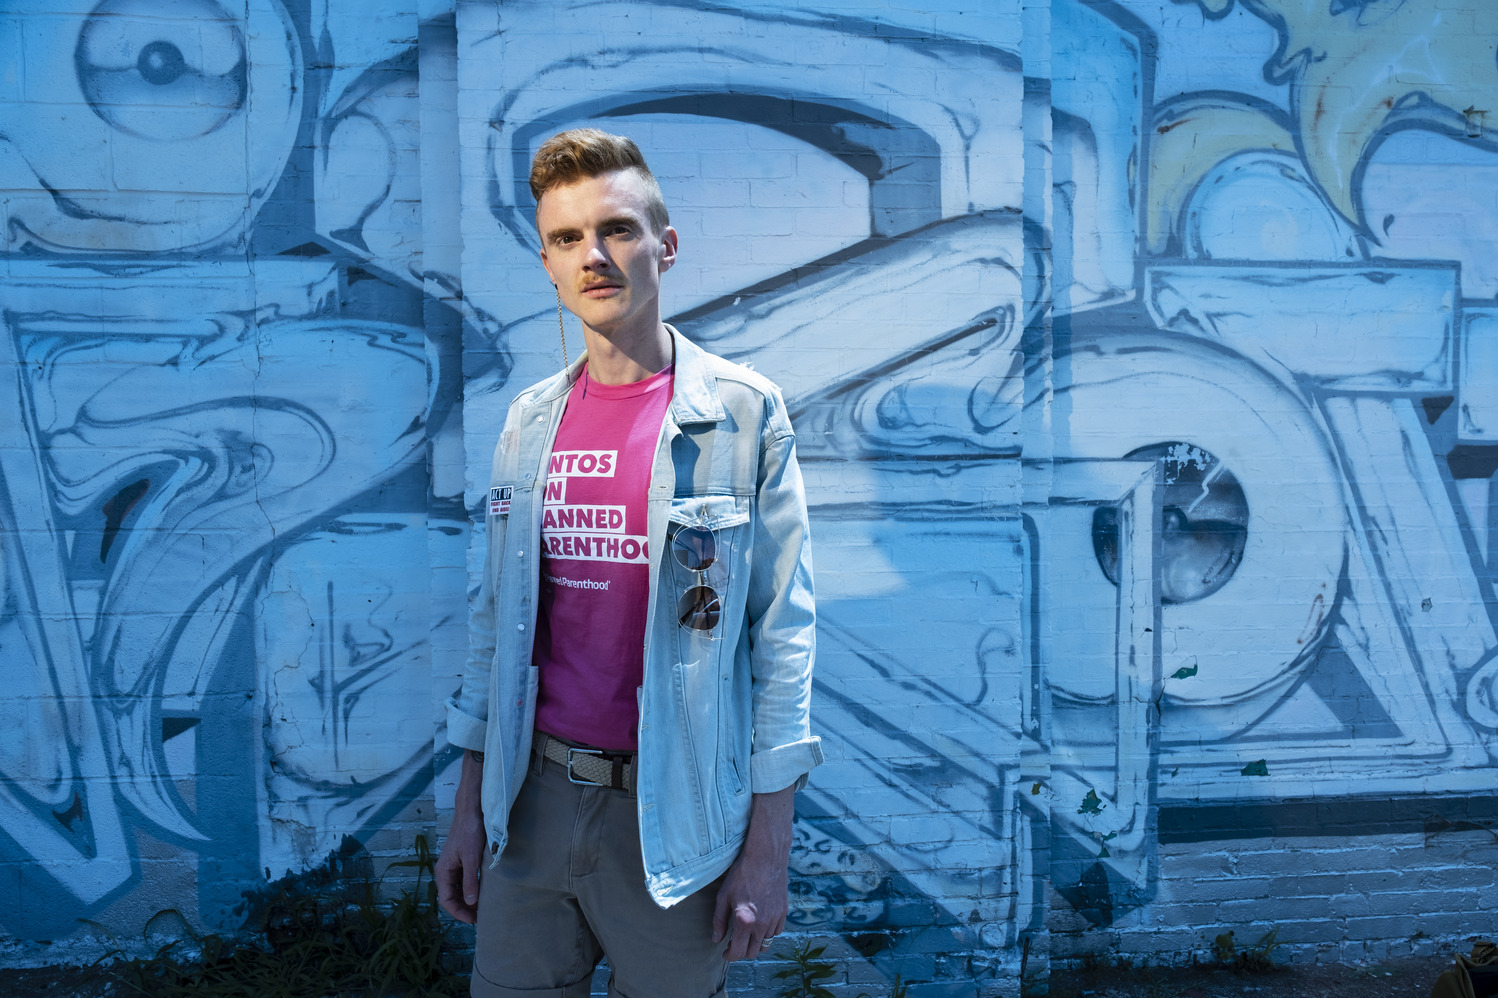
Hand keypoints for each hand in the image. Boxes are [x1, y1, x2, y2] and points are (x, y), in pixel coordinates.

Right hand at [436, 750, 486, 923]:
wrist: (471, 811)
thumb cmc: (469, 832)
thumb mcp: (471, 858)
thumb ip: (470, 881)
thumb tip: (471, 903)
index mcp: (443, 871)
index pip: (446, 901)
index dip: (459, 913)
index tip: (473, 921)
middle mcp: (446, 870)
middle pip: (452, 897)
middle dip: (464, 909)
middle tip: (480, 919)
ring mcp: (454, 866)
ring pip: (459, 890)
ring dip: (468, 901)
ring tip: (482, 910)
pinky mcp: (462, 861)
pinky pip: (465, 881)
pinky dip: (472, 889)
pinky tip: (483, 894)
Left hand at [712, 786, 793, 960]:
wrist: (765, 857)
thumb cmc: (742, 874)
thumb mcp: (723, 896)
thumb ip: (719, 920)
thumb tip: (717, 939)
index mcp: (745, 921)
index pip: (738, 952)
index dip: (730, 955)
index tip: (726, 952)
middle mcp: (762, 924)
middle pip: (753, 952)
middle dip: (742, 951)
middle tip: (734, 942)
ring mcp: (775, 919)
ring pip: (765, 943)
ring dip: (755, 942)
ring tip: (747, 932)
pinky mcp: (784, 912)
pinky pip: (776, 932)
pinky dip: (767, 933)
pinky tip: (760, 923)